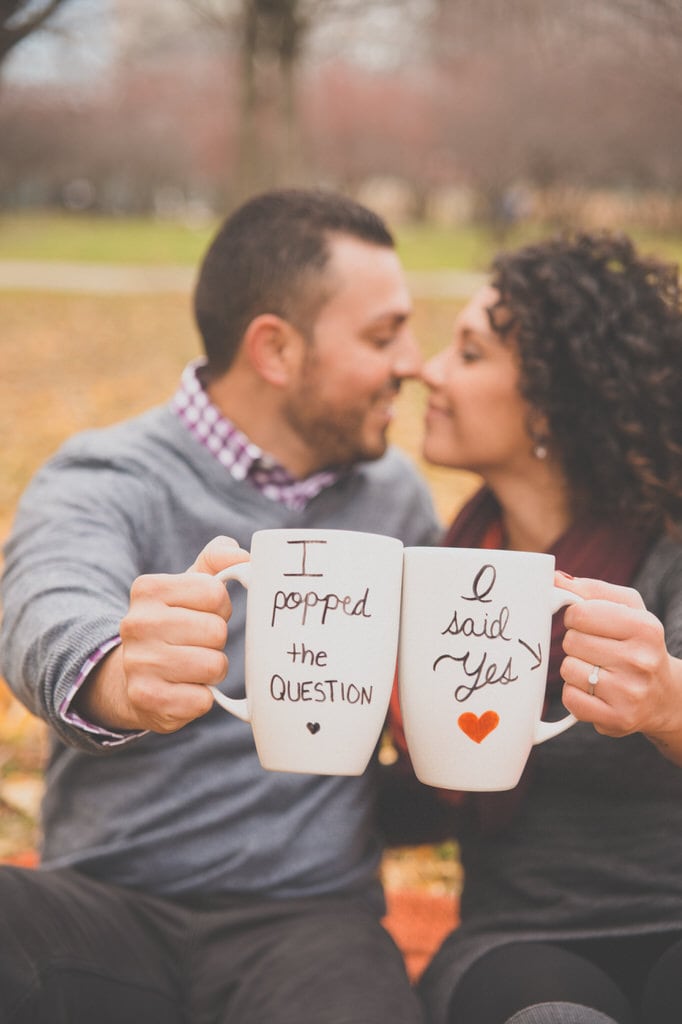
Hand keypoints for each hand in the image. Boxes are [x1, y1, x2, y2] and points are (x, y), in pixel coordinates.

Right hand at [75, 536, 248, 733]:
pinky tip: (184, 689)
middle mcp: (137, 624)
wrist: (133, 675)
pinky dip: (202, 698)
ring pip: (213, 666)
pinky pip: (203, 700)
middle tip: (198, 644)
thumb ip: (216, 561)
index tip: (204, 614)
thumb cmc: (174, 623)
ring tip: (193, 666)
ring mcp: (139, 663)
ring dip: (212, 670)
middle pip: (216, 631)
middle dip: (216, 641)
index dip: (220, 607)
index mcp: (149, 589)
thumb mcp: (188, 586)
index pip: (215, 593)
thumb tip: (242, 555)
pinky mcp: (147, 699)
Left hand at [556, 574, 681, 763]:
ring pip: (568, 669)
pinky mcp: (616, 719)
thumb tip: (556, 579)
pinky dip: (575, 693)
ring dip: (574, 668)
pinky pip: (570, 698)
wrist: (663, 695)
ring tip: (597, 670)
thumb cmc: (638, 643)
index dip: (575, 617)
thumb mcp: (627, 608)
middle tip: (596, 650)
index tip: (586, 624)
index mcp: (644, 627)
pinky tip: (594, 690)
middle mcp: (640, 661)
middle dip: (576, 643)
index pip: (579, 613)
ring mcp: (630, 693)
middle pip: (571, 641)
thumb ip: (591, 590)